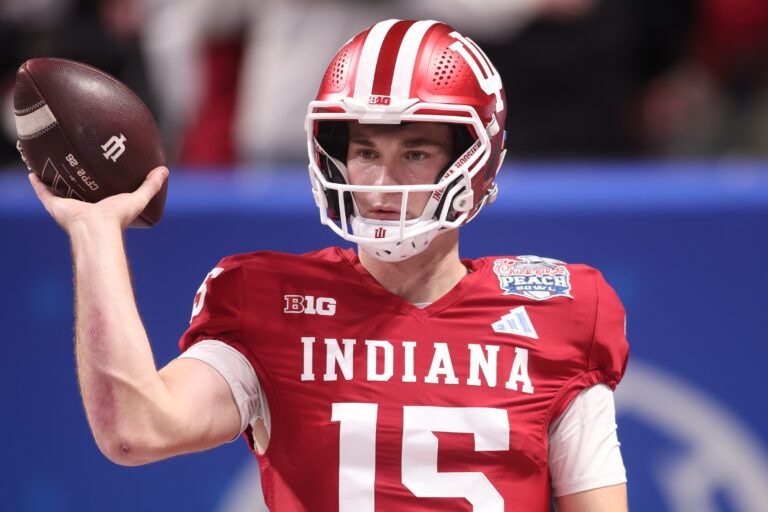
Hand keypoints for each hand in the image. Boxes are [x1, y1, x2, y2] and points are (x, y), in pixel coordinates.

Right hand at [28, 166, 168, 231]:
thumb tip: (164, 170)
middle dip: (75, 178)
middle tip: (73, 161)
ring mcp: (68, 206)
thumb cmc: (117, 218)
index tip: (99, 168)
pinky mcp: (55, 206)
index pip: (99, 193)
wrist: (96, 228)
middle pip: (77, 190)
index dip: (99, 182)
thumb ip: (151, 186)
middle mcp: (83, 207)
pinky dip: (38, 183)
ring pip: (58, 190)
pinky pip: (43, 192)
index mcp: (101, 207)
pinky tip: (33, 172)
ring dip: (54, 179)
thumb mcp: (137, 199)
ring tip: (51, 164)